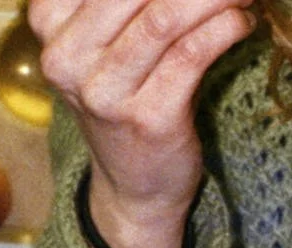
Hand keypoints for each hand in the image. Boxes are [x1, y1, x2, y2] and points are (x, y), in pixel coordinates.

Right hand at [29, 0, 257, 247]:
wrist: (135, 186)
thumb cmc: (126, 99)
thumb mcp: (104, 42)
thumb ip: (124, 4)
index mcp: (49, 22)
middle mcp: (67, 56)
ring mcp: (105, 91)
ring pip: (165, 16)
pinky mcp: (148, 118)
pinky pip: (191, 55)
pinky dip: (224, 29)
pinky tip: (242, 21)